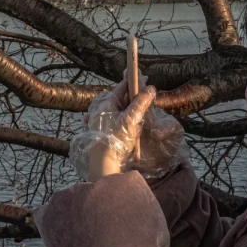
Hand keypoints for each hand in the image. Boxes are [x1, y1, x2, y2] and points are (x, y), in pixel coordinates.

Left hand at [69, 71, 188, 181]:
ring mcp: (96, 117)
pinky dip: (117, 116)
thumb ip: (141, 103)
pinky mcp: (97, 127)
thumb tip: (150, 88)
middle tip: (142, 103)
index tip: (145, 87)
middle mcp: (99, 106)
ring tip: (134, 114)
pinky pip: (108, 116)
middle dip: (130, 98)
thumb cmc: (117, 139)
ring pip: (114, 106)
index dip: (135, 85)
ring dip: (124, 108)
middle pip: (118, 96)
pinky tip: (123, 123)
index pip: (123, 86)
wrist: (104, 160)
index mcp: (106, 101)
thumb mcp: (132, 119)